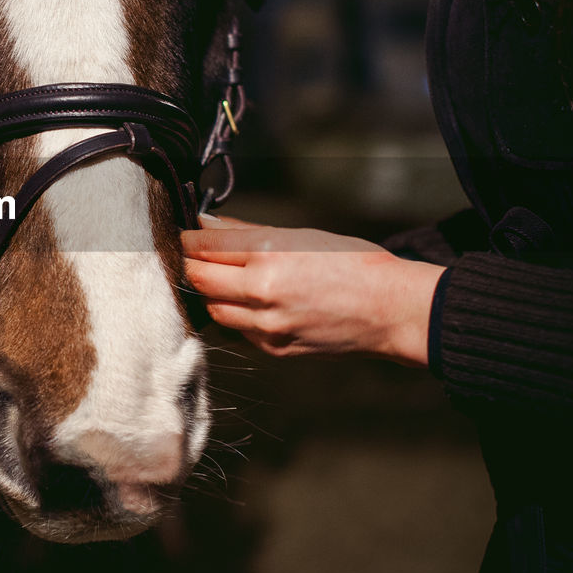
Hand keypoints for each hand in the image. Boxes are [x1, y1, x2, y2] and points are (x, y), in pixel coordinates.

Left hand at [181, 216, 443, 366]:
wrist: (390, 309)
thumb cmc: (352, 263)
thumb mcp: (300, 234)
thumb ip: (246, 232)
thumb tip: (207, 224)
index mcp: (269, 253)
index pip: (204, 246)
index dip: (187, 238)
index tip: (183, 233)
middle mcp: (262, 291)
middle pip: (197, 278)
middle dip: (190, 264)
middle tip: (193, 255)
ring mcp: (266, 325)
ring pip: (211, 308)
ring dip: (208, 293)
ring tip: (220, 279)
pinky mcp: (273, 349)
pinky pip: (236, 330)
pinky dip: (233, 314)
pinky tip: (246, 303)